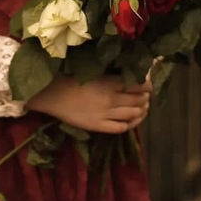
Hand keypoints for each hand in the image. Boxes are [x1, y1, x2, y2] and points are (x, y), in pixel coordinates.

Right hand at [27, 75, 152, 134]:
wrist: (51, 94)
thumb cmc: (70, 78)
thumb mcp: (93, 72)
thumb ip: (111, 74)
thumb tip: (129, 72)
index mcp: (110, 83)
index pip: (139, 85)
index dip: (148, 85)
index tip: (148, 83)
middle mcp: (111, 99)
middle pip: (139, 100)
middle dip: (146, 98)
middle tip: (146, 96)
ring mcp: (105, 114)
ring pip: (133, 115)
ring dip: (141, 111)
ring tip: (142, 108)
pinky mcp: (97, 126)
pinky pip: (120, 128)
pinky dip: (129, 125)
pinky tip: (130, 121)